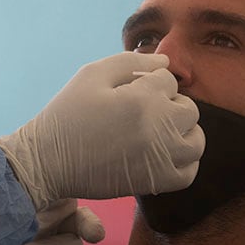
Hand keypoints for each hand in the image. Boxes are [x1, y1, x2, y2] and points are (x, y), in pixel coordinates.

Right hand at [0, 52, 203, 209]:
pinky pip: (189, 171)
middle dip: (169, 103)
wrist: (49, 160)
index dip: (149, 81)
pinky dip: (183, 160)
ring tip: (156, 130)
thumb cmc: (68, 113)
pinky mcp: (157, 182)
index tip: (127, 91)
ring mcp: (161, 159)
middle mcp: (158, 130)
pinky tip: (162, 152)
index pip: (168, 80)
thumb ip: (131, 61)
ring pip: (196, 139)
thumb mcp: (91, 74)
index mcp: (142, 100)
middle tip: (141, 109)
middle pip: (188, 109)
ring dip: (181, 131)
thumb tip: (165, 62)